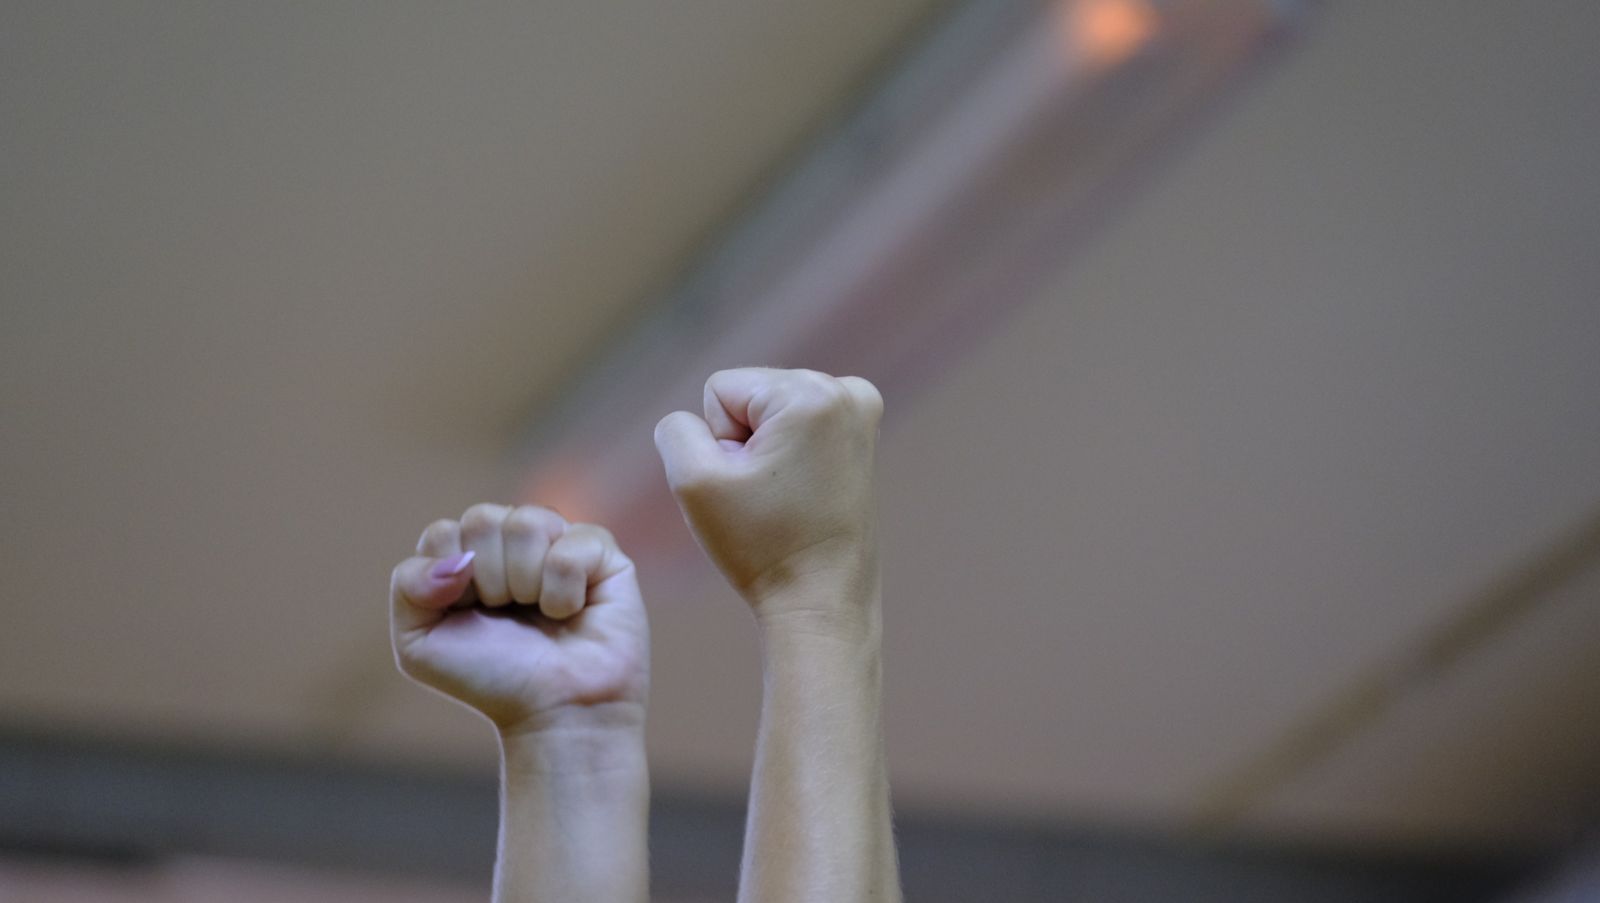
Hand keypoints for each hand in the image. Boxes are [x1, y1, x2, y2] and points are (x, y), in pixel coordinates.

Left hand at [389, 504, 648, 734]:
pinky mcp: (603, 554)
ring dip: (525, 583)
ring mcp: (560, 541)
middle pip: (482, 519)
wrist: (555, 714)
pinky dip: (563, 591)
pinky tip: (571, 612)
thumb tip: (455, 558)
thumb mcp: (419, 644)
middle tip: (508, 616)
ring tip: (541, 614)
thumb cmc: (493, 680)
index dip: (450, 581)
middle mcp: (515, 541)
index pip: (444, 532)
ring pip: (527, 523)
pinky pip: (569, 547)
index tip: (469, 618)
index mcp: (470, 554)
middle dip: (489, 581)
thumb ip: (408, 586)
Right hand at [653, 368, 882, 614]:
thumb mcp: (694, 482)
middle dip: (746, 443)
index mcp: (810, 394)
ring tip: (787, 496)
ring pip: (771, 411)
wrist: (821, 600)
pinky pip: (798, 424)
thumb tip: (697, 420)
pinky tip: (803, 489)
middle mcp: (847, 392)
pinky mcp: (863, 435)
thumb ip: (675, 429)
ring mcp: (862, 411)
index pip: (719, 391)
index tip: (751, 486)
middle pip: (749, 395)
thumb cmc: (762, 547)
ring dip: (767, 451)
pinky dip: (790, 453)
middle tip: (770, 496)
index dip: (719, 443)